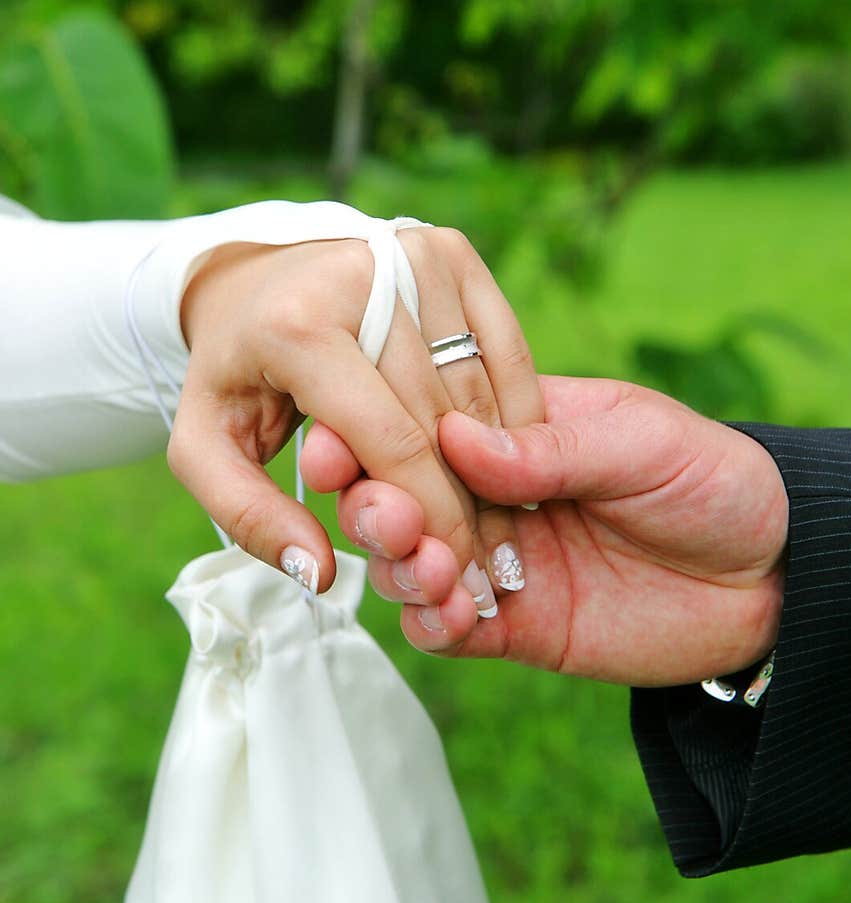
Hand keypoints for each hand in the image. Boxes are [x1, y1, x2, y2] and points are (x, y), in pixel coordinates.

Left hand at [169, 227, 541, 597]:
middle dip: (467, 507)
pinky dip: (515, 422)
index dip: (432, 517)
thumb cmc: (233, 377)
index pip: (392, 441)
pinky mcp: (451, 251)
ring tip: (498, 535)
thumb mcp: (206, 450)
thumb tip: (319, 574)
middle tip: (480, 568)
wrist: (248, 279)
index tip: (452, 572)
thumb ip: (250, 518)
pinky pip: (507, 356)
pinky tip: (510, 475)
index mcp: (299, 327)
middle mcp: (366, 276)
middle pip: (443, 422)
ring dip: (498, 475)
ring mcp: (416, 255)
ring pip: (480, 395)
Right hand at [308, 376, 787, 684]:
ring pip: (404, 566)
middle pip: (395, 496)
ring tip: (429, 567)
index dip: (372, 432)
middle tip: (392, 517)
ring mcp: (495, 562)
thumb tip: (455, 438)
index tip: (342, 443)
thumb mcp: (643, 443)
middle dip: (375, 506)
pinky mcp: (513, 627)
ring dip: (398, 567)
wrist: (771, 579)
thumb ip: (551, 448)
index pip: (421, 424)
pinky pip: (443, 629)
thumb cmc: (716, 483)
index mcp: (512, 430)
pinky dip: (431, 622)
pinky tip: (454, 613)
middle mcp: (489, 496)